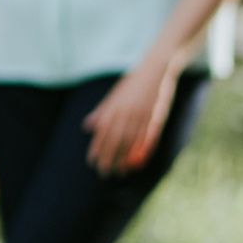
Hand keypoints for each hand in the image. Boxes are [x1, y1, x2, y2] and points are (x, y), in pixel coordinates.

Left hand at [83, 58, 175, 175]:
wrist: (155, 69)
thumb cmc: (133, 82)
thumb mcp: (114, 95)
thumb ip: (102, 111)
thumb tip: (87, 127)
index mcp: (114, 106)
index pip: (102, 131)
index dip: (96, 147)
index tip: (92, 161)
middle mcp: (126, 111)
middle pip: (115, 139)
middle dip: (109, 157)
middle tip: (104, 172)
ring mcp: (141, 114)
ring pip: (131, 140)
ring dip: (124, 158)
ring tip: (120, 171)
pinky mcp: (155, 116)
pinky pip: (147, 137)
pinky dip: (142, 150)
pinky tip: (137, 161)